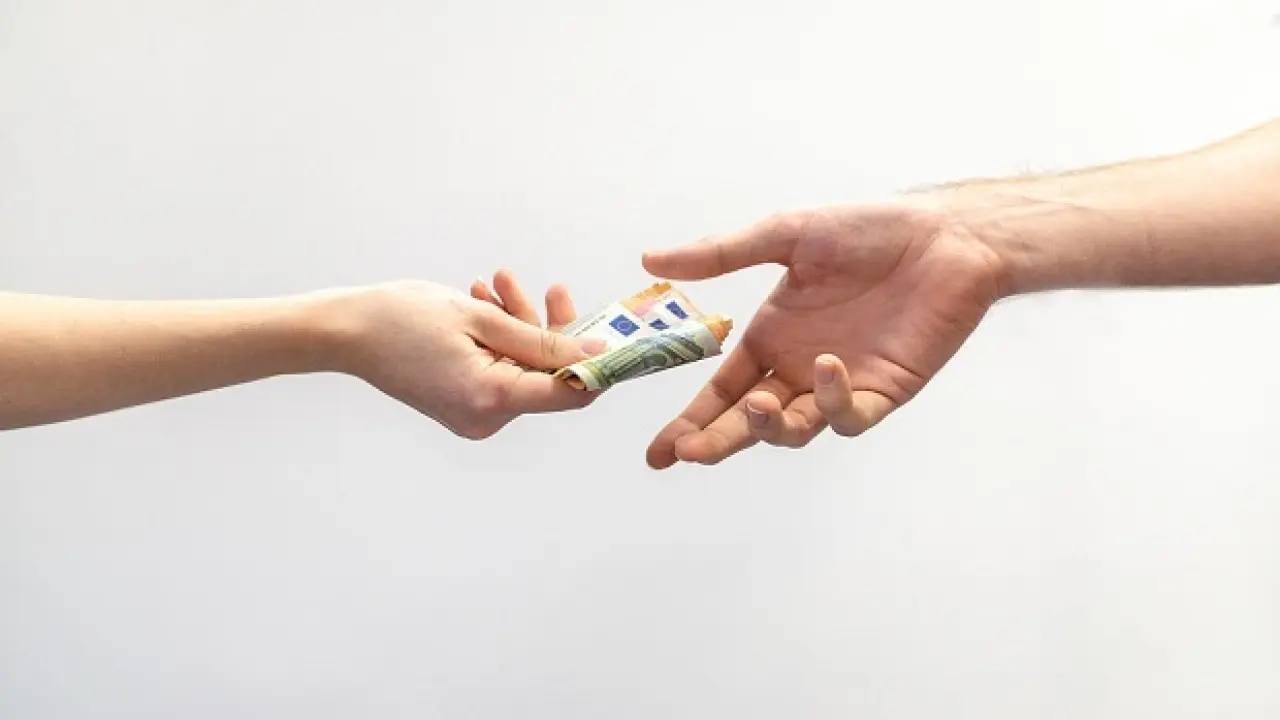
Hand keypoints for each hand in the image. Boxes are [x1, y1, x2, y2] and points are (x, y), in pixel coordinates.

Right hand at [336, 279, 603, 439]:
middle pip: (548, 376)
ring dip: (521, 327)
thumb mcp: (481, 318)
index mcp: (492, 398)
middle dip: (551, 330)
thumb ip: (543, 338)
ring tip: (499, 286)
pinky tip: (486, 305)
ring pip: (525, 369)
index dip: (600, 364)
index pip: (571, 392)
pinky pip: (502, 372)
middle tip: (550, 289)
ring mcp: (474, 416)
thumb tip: (596, 353)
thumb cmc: (402, 319)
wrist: (347, 331)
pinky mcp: (465, 406)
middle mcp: (486, 419)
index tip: (618, 334)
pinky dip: (501, 341)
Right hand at [642, 203, 1005, 467]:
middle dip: (717, 441)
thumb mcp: (785, 235)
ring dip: (769, 427)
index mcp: (770, 338)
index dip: (690, 422)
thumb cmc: (869, 230)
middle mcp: (797, 368)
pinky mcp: (881, 392)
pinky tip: (826, 368)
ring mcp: (839, 384)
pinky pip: (847, 415)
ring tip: (758, 406)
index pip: (720, 392)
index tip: (659, 453)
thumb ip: (722, 254)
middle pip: (748, 423)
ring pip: (794, 429)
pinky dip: (831, 402)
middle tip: (690, 452)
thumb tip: (651, 259)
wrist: (944, 236)